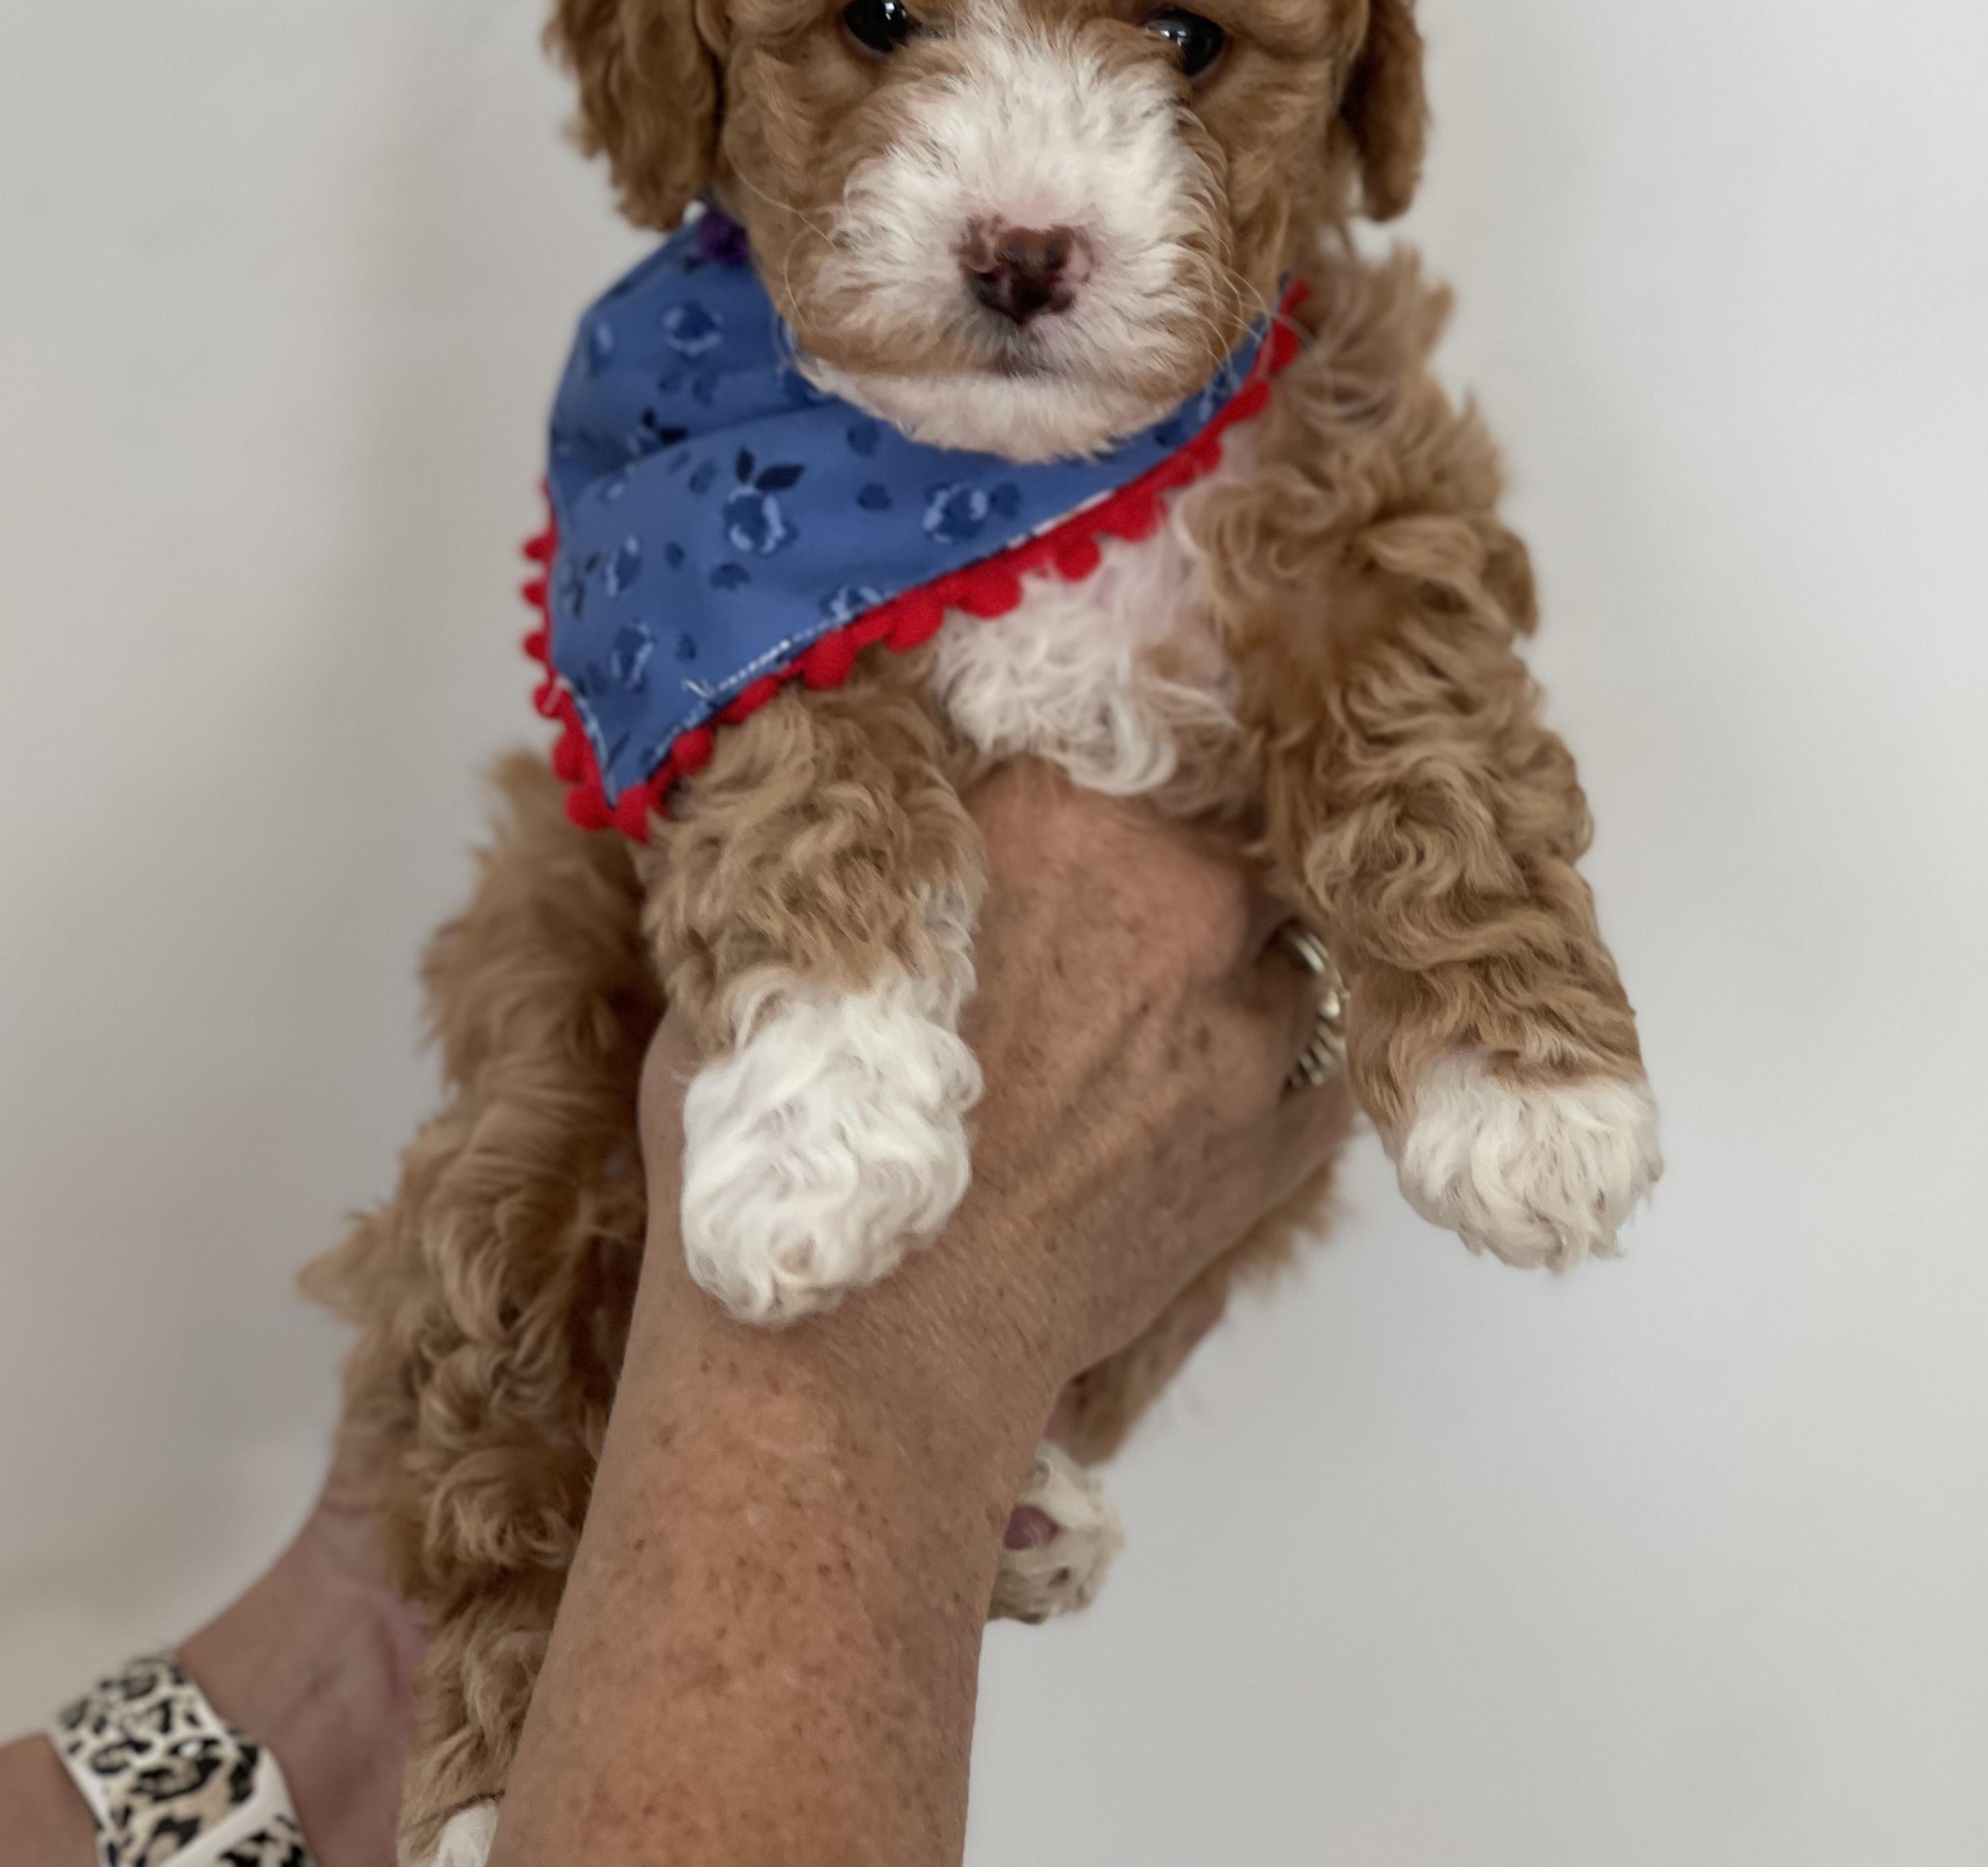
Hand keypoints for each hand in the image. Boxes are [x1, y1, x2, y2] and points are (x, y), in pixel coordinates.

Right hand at [494, 766, 1349, 1866]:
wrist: (858, 1361)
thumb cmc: (783, 1151)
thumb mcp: (775, 961)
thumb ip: (852, 875)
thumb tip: (855, 839)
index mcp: (1045, 816)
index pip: (1111, 741)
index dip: (1094, 783)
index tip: (1073, 814)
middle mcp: (1171, 895)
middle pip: (1218, 829)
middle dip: (1174, 862)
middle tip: (1118, 911)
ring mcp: (1241, 1024)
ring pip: (1285, 938)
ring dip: (1236, 960)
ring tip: (1166, 1003)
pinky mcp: (1276, 1144)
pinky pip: (1327, 1063)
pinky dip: (1287, 1060)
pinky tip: (1224, 1077)